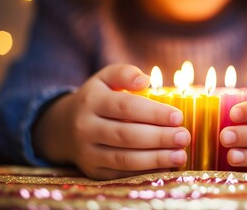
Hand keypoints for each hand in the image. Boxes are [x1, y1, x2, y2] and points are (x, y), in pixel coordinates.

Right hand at [33, 64, 189, 179]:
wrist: (63, 128)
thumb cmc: (96, 99)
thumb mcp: (104, 79)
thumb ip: (124, 73)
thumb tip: (145, 80)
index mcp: (91, 101)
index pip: (125, 107)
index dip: (153, 113)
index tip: (178, 116)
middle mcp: (86, 128)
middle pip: (126, 135)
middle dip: (158, 137)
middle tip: (184, 137)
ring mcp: (87, 152)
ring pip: (124, 158)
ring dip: (155, 159)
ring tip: (180, 155)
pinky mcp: (93, 170)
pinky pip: (121, 173)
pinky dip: (145, 171)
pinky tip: (166, 165)